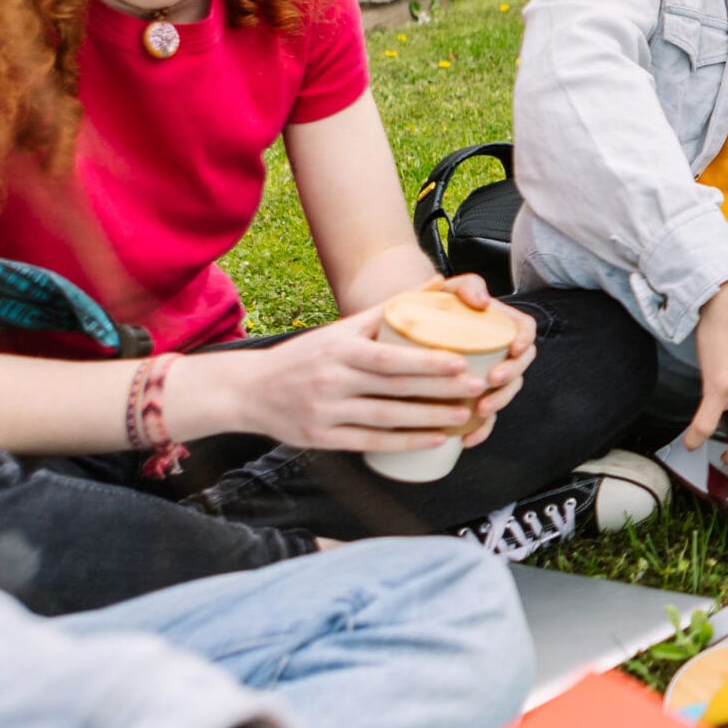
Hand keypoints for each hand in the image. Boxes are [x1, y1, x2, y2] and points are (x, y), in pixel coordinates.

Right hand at [187, 306, 489, 454]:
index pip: (388, 356)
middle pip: (394, 388)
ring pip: (386, 419)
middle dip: (439, 390)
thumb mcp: (341, 329)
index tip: (461, 361)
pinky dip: (405, 443)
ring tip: (464, 415)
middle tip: (477, 388)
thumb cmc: (306, 357)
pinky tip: (435, 440)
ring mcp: (326, 412)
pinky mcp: (323, 439)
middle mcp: (332, 380)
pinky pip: (371, 442)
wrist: (249, 390)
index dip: (425, 361)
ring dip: (429, 419)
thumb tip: (438, 285)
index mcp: (339, 349)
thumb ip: (389, 310)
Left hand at [443, 275, 535, 443]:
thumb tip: (482, 301)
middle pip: (520, 365)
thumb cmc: (433, 309)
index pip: (526, 330)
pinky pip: (485, 419)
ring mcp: (488, 377)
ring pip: (505, 393)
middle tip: (493, 378)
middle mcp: (499, 353)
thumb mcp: (450, 291)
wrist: (408, 332)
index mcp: (501, 325)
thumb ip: (467, 286)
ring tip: (481, 410)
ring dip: (499, 403)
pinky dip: (480, 431)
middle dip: (511, 376)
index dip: (525, 340)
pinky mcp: (474, 399)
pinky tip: (467, 440)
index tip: (515, 347)